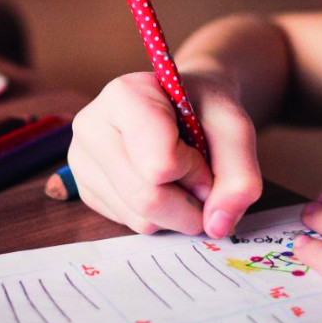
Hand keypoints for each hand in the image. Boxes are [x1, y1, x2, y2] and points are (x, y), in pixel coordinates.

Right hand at [68, 70, 261, 237]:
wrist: (182, 104)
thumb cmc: (204, 108)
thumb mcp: (235, 129)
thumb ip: (240, 176)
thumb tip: (217, 226)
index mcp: (122, 96)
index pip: (159, 164)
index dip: (195, 170)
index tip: (202, 152)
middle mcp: (90, 126)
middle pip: (147, 198)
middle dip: (189, 202)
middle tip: (201, 178)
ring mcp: (81, 160)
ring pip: (139, 218)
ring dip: (176, 212)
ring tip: (179, 176)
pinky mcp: (85, 189)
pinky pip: (129, 224)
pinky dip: (158, 216)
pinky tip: (159, 184)